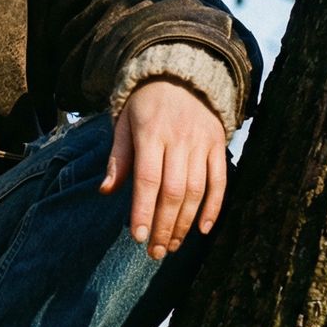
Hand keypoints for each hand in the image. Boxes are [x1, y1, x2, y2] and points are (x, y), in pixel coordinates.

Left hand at [98, 78, 226, 259]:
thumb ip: (118, 158)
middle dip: (164, 225)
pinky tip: (203, 229)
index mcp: (150, 133)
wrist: (180, 74)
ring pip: (196, 191)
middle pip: (173, 191)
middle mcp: (179, 139)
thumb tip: (106, 191)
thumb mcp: (124, 123)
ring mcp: (202, 142)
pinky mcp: (218, 145)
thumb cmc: (145, 105)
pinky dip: (214, 207)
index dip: (143, 210)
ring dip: (185, 223)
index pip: (147, 179)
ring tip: (173, 245)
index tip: (137, 237)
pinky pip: (219, 181)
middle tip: (155, 252)